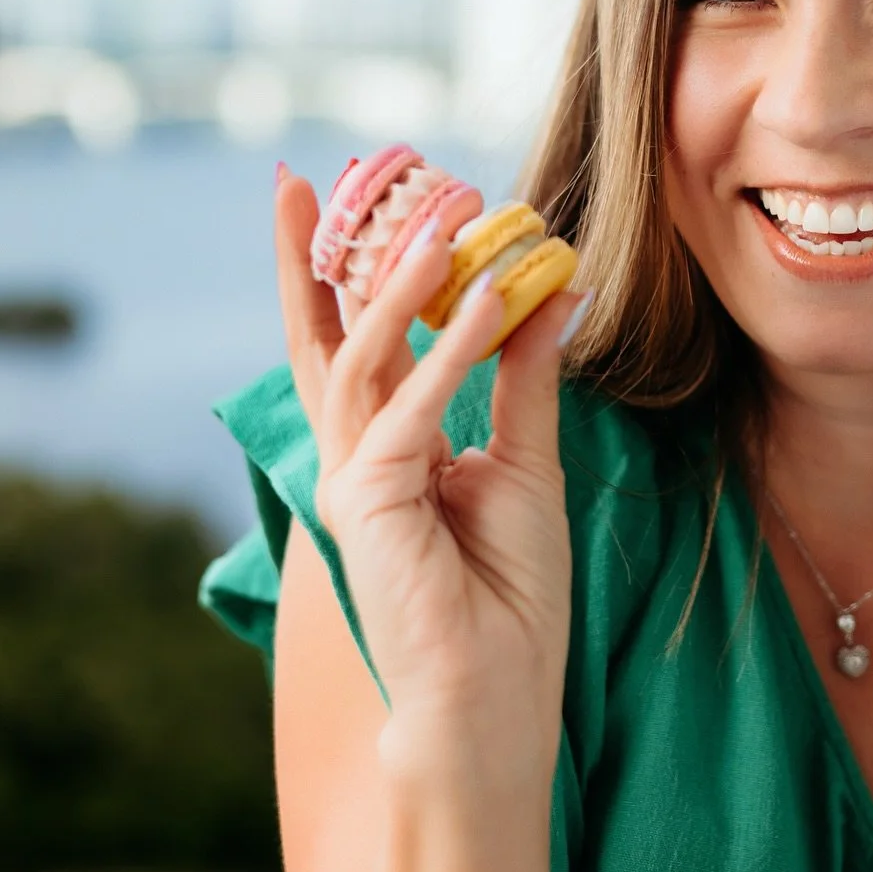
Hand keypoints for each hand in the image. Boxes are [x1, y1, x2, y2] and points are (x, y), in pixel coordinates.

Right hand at [274, 169, 582, 798]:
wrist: (496, 696)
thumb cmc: (510, 593)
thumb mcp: (528, 458)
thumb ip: (526, 373)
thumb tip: (550, 286)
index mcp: (388, 444)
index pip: (356, 340)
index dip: (343, 271)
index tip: (344, 194)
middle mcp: (357, 453)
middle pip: (326, 334)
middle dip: (322, 253)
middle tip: (326, 174)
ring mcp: (354, 476)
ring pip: (362, 355)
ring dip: (402, 279)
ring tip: (444, 213)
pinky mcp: (370, 500)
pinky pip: (411, 405)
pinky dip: (452, 347)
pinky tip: (491, 296)